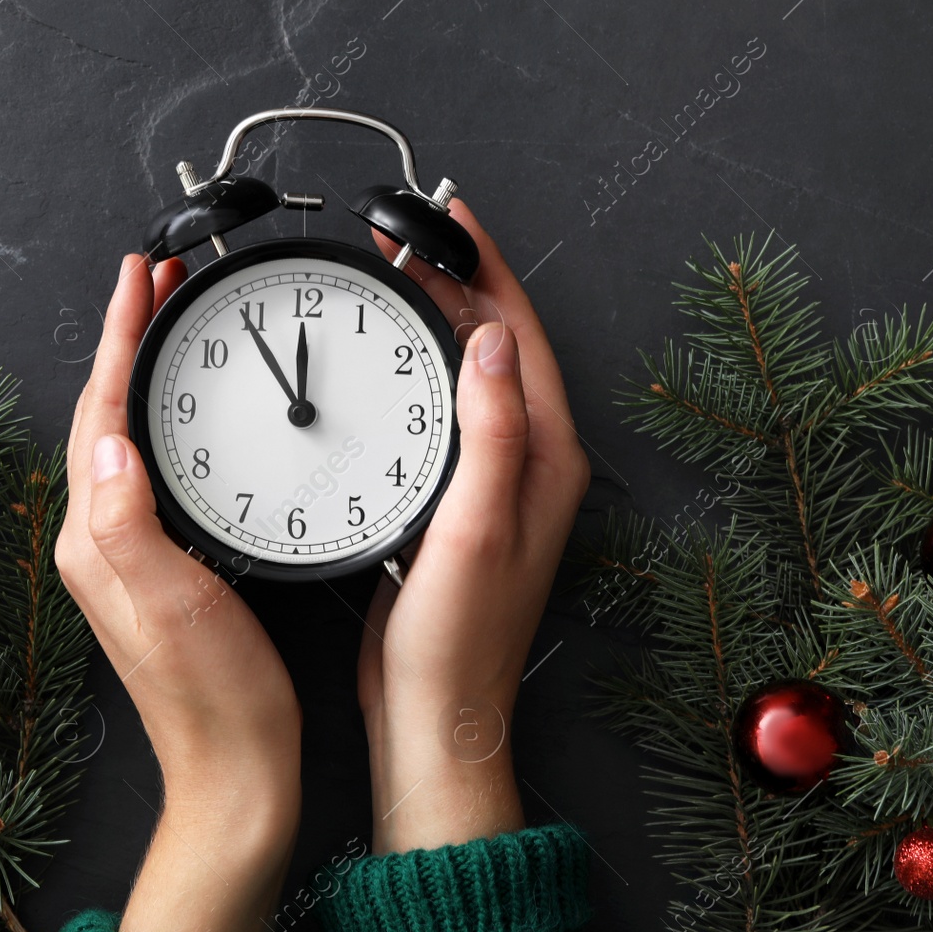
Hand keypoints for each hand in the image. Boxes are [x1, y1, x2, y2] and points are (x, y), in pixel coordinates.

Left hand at [56, 254, 301, 931]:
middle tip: (160, 278)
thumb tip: (109, 439)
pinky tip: (191, 414)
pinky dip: (166, 422)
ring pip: (126, 438)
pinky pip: (151, 471)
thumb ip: (131, 520)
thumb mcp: (175, 602)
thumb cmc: (216, 696)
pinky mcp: (160, 567)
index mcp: (97, 538)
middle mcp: (100, 540)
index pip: (100, 411)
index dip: (119, 338)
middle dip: (128, 340)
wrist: (235, 771)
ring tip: (172, 324)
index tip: (141, 276)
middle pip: (105, 414)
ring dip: (144, 374)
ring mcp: (126, 555)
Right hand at [358, 202, 590, 854]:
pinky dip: (419, 374)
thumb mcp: (475, 523)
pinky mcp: (459, 505)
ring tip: (398, 281)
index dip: (487, 269)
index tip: (449, 219)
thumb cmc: (458, 636)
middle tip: (410, 238)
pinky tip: (387, 368)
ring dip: (440, 324)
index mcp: (545, 459)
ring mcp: (496, 486)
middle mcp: (530, 465)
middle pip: (500, 346)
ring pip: (472, 378)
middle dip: (460, 283)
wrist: (436, 712)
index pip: (520, 336)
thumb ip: (489, 428)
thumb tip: (489, 339)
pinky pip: (446, 415)